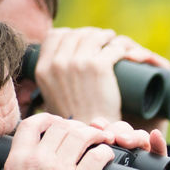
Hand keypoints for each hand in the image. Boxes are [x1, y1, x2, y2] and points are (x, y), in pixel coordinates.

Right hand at [33, 26, 169, 133]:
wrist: (90, 134)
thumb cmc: (74, 121)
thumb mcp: (52, 98)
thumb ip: (50, 84)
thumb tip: (53, 75)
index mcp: (43, 68)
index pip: (55, 36)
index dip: (71, 34)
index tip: (83, 39)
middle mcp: (58, 62)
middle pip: (76, 34)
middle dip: (92, 34)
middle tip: (104, 40)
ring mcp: (78, 63)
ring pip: (95, 37)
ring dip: (108, 37)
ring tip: (116, 42)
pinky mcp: (99, 67)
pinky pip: (113, 48)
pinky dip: (123, 48)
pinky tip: (127, 50)